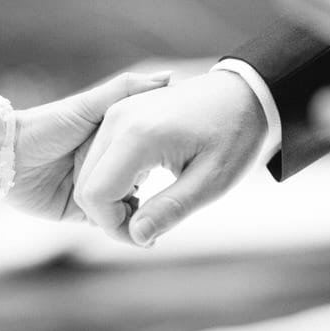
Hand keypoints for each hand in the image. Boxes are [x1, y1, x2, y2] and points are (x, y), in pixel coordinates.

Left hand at [7, 70, 171, 219]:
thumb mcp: (90, 106)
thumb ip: (125, 90)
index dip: (166, 157)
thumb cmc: (46, 126)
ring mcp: (96, 192)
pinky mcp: (82, 214)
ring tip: (161, 217)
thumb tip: (168, 77)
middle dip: (160, 191)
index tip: (187, 158)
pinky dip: (124, 228)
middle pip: (142, 181)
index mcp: (113, 140)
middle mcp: (107, 166)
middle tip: (180, 195)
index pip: (149, 152)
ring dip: (144, 213)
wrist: (6, 158)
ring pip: (130, 206)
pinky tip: (139, 228)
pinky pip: (110, 225)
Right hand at [73, 70, 268, 245]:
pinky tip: (143, 186)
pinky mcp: (119, 113)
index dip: (113, 227)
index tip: (146, 239)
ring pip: (89, 173)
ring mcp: (116, 113)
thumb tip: (136, 236)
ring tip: (150, 208)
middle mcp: (118, 120)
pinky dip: (112, 180)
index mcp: (138, 136)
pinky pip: (99, 157)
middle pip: (87, 186)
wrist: (242, 92)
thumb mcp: (211, 181)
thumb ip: (171, 209)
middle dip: (110, 216)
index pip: (96, 195)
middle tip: (149, 228)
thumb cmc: (235, 134)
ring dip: (110, 199)